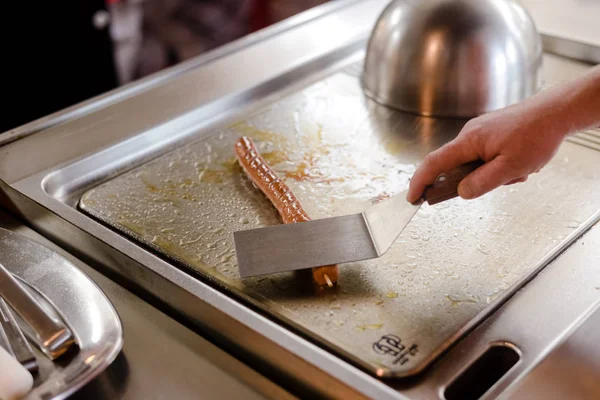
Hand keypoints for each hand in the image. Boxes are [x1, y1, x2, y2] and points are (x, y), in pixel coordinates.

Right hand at [406, 98, 568, 202]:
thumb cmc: (537, 134)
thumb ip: (482, 182)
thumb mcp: (511, 167)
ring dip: (495, 173)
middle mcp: (470, 134)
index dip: (420, 182)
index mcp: (469, 141)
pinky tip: (521, 163)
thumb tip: (462, 192)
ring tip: (521, 170)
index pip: (434, 163)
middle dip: (476, 180)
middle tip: (501, 182)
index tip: (413, 197)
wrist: (558, 111)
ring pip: (476, 163)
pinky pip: (487, 156)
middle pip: (456, 166)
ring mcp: (481, 132)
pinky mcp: (492, 133)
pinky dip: (500, 165)